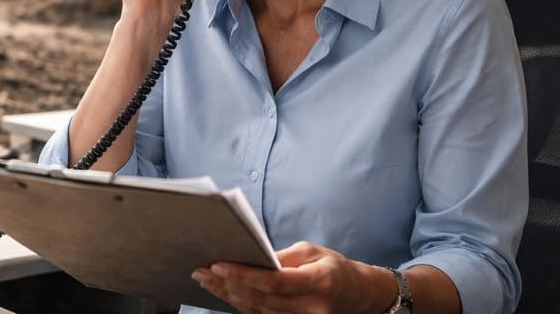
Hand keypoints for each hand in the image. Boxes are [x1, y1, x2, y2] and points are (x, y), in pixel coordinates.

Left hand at [192, 241, 393, 313]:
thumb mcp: (313, 251)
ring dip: (228, 296)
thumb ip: (283, 257)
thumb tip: (252, 257)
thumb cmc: (333, 267)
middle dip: (227, 285)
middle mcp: (311, 308)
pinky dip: (240, 305)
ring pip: (258, 311)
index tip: (218, 265)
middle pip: (261, 299)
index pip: (274, 282)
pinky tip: (224, 293)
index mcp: (319, 282)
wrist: (358, 295)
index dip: (244, 275)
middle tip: (201, 271)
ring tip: (206, 281)